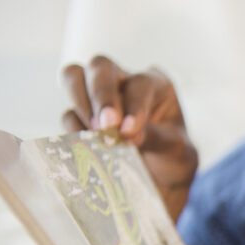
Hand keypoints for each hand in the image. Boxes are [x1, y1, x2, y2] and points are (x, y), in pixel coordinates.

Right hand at [60, 55, 197, 221]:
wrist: (161, 178)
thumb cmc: (173, 157)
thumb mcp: (176, 150)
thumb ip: (155, 138)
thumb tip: (123, 134)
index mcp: (156, 84)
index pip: (140, 84)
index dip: (134, 105)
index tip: (130, 131)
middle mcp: (124, 81)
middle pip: (101, 66)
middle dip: (101, 94)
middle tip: (106, 125)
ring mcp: (98, 95)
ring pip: (73, 76)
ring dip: (80, 103)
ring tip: (95, 133)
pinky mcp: (80, 115)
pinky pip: (68, 114)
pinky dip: (74, 129)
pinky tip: (90, 146)